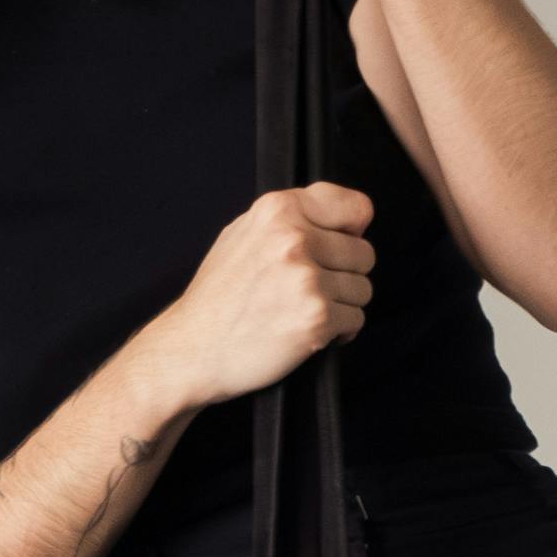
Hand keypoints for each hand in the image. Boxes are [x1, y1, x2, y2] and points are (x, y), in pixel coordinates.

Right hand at [132, 180, 375, 421]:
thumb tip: (345, 220)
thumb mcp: (242, 234)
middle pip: (364, 253)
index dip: (354, 230)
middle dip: (346, 274)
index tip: (345, 244)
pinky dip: (339, 331)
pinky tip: (310, 331)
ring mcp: (307, 279)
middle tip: (315, 289)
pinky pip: (356, 319)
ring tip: (307, 311)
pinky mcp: (316, 317)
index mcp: (278, 210)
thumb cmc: (217, 297)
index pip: (355, 207)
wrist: (192, 349)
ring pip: (363, 289)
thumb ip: (290, 220)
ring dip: (343, 305)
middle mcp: (294, 239)